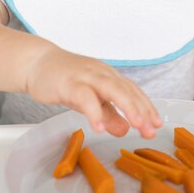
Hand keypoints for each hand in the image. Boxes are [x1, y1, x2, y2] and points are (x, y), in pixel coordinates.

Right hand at [26, 45, 162, 137]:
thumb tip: (125, 129)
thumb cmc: (65, 80)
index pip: (132, 91)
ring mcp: (85, 75)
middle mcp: (101, 73)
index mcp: (108, 76)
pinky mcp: (68, 82)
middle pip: (126, 89)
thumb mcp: (90, 99)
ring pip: (110, 88)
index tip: (157, 124)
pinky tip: (99, 127)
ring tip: (135, 125)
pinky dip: (93, 111)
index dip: (146, 107)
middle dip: (140, 109)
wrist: (36, 63)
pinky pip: (84, 96)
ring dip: (125, 106)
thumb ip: (107, 113)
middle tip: (150, 129)